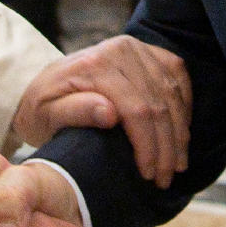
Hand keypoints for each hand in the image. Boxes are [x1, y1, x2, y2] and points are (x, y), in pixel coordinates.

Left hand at [11, 34, 189, 186]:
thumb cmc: (42, 107)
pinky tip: (181, 131)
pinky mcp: (148, 51)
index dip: (148, 147)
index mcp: (95, 65)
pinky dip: (184, 105)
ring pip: (172, 94)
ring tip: (177, 164)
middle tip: (165, 178)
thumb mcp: (45, 116)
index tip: (149, 174)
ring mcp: (137, 48)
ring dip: (179, 132)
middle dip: (167, 147)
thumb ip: (75, 112)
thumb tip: (110, 114)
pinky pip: (178, 76)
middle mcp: (120, 49)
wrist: (42, 84)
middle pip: (159, 105)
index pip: (137, 110)